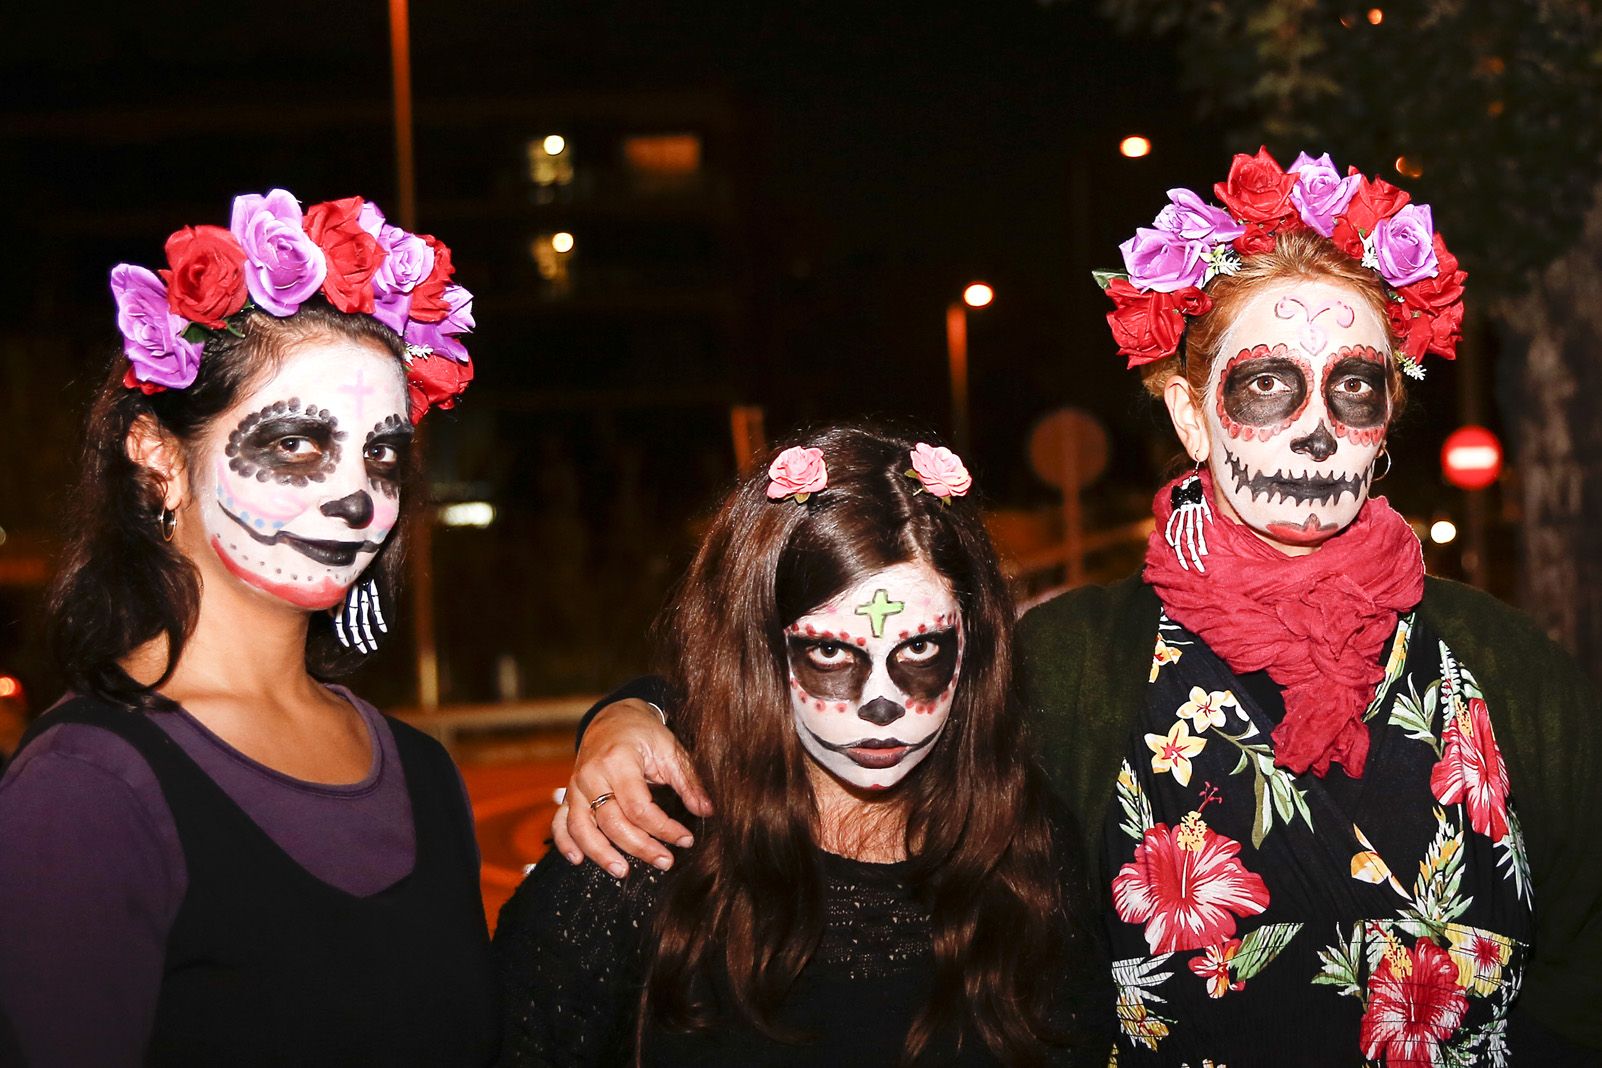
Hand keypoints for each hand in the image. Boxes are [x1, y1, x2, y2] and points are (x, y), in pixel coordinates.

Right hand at [551, 699, 711, 876]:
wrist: (613, 718)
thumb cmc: (644, 734)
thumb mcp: (670, 750)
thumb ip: (689, 781)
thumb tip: (707, 811)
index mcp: (618, 761)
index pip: (639, 807)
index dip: (664, 829)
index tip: (685, 839)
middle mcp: (592, 775)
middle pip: (612, 822)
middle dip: (640, 847)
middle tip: (665, 862)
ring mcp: (576, 786)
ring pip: (582, 827)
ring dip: (601, 854)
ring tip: (623, 871)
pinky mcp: (569, 794)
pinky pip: (561, 823)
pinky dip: (566, 843)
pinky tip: (578, 860)